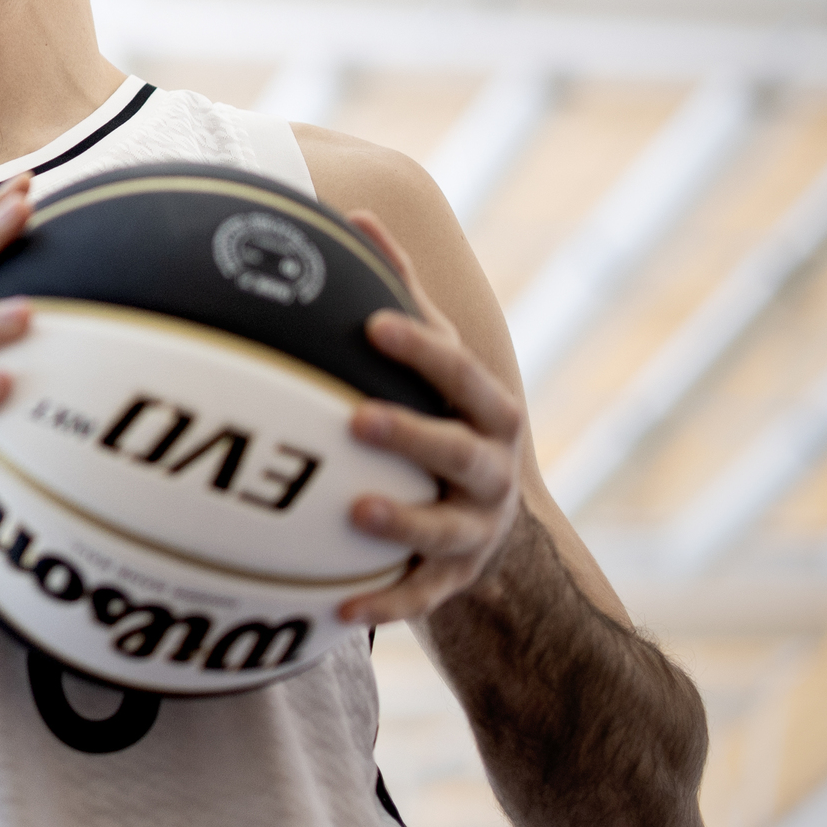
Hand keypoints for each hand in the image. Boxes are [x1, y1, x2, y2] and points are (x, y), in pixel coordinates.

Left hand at [336, 209, 522, 624]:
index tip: (374, 322)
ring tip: (351, 508)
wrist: (491, 531)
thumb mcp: (437, 367)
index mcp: (489, 412)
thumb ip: (404, 295)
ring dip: (401, 519)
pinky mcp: (452, 583)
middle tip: (356, 416)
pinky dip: (381, 605)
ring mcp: (475, 531)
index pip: (460, 375)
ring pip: (443, 529)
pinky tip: (334, 610)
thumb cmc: (445, 421)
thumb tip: (358, 215)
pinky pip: (418, 599)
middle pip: (463, 451)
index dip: (423, 350)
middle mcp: (492, 471)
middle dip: (414, 432)